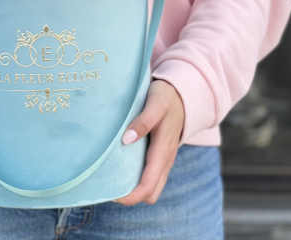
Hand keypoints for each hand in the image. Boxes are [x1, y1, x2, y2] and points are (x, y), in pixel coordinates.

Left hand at [113, 79, 184, 205]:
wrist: (183, 95)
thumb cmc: (166, 98)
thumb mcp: (155, 104)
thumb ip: (143, 122)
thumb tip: (126, 140)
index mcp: (163, 151)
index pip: (148, 186)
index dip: (130, 195)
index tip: (111, 193)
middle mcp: (165, 160)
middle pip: (150, 193)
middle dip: (131, 196)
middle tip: (108, 186)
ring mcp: (164, 160)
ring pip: (152, 187)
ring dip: (134, 188)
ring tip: (112, 178)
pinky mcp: (161, 156)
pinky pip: (151, 176)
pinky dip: (137, 179)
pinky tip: (122, 167)